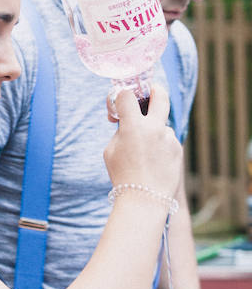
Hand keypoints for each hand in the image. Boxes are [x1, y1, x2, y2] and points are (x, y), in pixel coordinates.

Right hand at [104, 86, 181, 200]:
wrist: (144, 199)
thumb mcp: (111, 150)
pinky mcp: (178, 149)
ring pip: (162, 125)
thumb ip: (120, 131)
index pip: (127, 95)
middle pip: (161, 95)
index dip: (121, 96)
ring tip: (145, 153)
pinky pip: (167, 141)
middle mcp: (154, 129)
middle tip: (152, 91)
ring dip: (154, 131)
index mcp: (133, 126)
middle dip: (155, 89)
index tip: (120, 101)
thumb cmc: (122, 176)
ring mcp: (169, 138)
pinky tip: (154, 163)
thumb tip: (127, 121)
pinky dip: (160, 147)